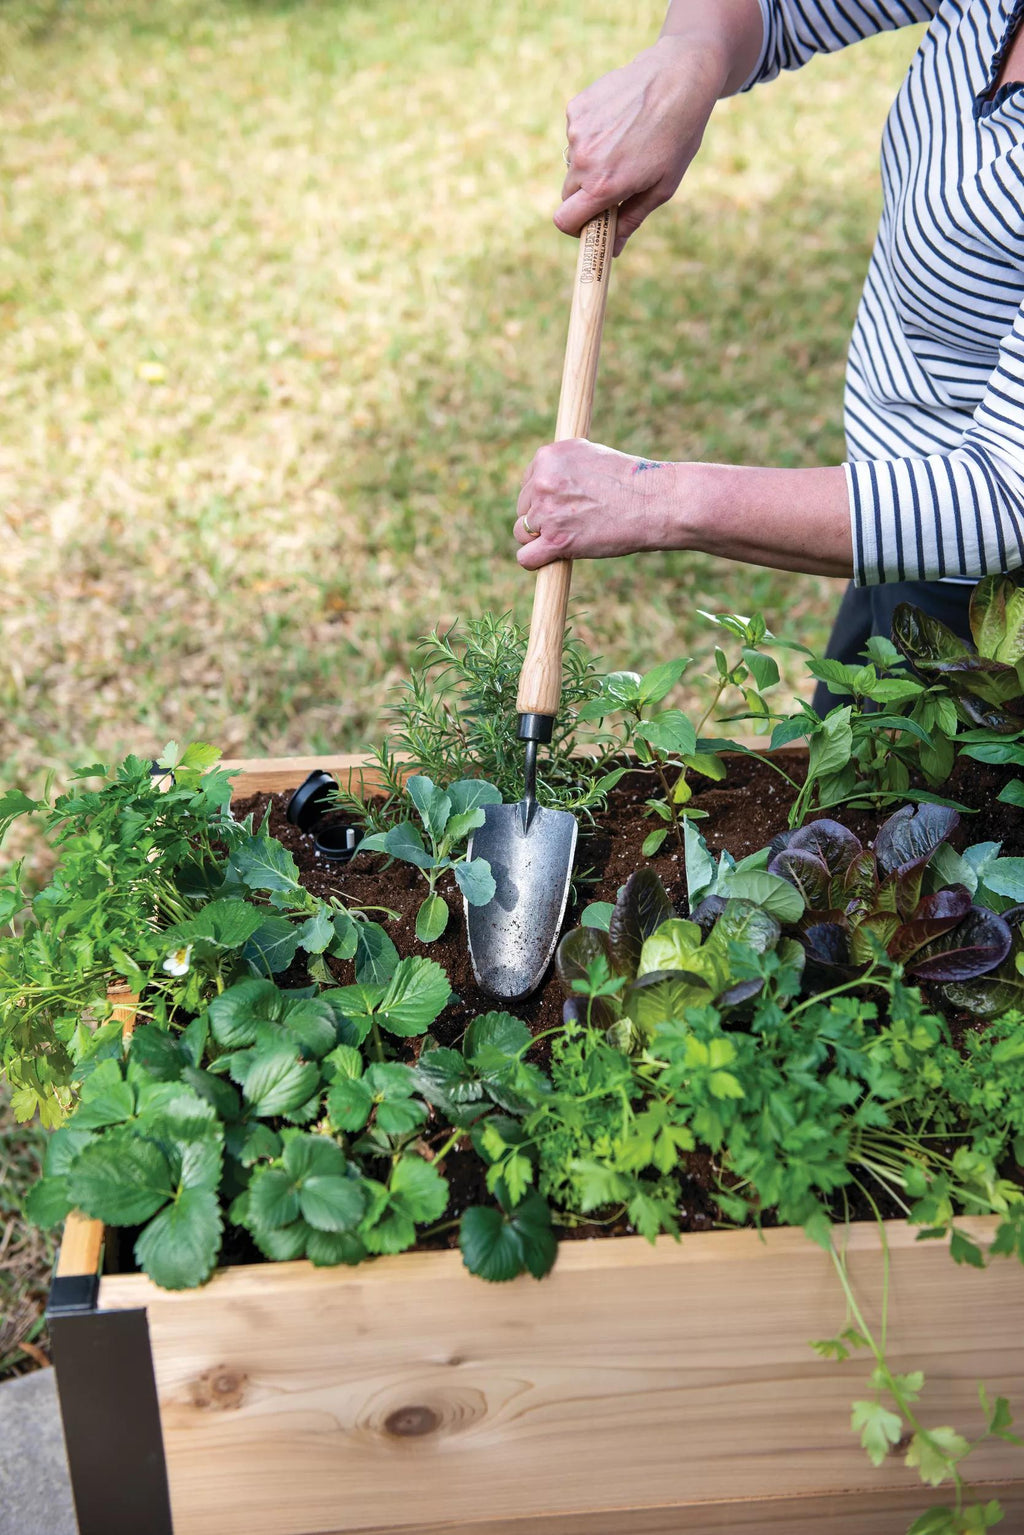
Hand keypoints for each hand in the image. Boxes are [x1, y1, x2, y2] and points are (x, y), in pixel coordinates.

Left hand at [514, 439, 670, 568]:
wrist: (654, 502)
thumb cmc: (631, 481)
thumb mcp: (591, 456)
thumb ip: (564, 466)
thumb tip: (544, 479)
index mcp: (549, 456)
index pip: (528, 482)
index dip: (544, 497)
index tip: (564, 504)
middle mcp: (543, 481)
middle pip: (523, 508)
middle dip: (542, 518)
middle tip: (573, 521)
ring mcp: (547, 511)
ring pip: (522, 532)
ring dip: (541, 539)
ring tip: (571, 536)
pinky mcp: (556, 540)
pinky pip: (526, 558)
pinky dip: (536, 561)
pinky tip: (550, 559)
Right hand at [557, 35, 726, 255]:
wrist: (679, 76)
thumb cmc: (677, 136)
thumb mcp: (662, 187)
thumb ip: (632, 219)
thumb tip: (613, 249)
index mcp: (603, 185)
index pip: (564, 221)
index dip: (575, 228)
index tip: (591, 224)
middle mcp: (584, 159)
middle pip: (568, 194)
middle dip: (586, 196)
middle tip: (615, 185)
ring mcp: (577, 131)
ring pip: (573, 162)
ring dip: (592, 162)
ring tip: (626, 143)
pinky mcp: (577, 107)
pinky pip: (577, 135)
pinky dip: (592, 135)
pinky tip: (619, 121)